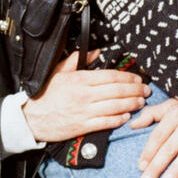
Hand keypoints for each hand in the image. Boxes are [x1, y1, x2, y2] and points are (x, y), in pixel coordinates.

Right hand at [21, 51, 148, 142]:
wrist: (32, 118)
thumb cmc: (46, 94)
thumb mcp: (59, 71)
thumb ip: (77, 59)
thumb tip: (95, 51)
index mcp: (80, 79)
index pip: (110, 76)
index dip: (128, 77)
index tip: (137, 78)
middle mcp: (84, 95)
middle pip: (117, 91)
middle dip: (135, 90)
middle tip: (146, 90)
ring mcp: (84, 111)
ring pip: (115, 106)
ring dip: (131, 104)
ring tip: (141, 102)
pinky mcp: (83, 126)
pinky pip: (106, 122)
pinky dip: (118, 119)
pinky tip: (127, 116)